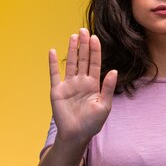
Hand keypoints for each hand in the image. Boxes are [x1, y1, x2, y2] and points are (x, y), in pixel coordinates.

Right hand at [49, 28, 116, 145]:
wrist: (76, 135)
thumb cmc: (92, 123)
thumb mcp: (104, 106)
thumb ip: (107, 88)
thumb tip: (113, 71)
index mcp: (93, 84)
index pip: (95, 63)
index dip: (95, 50)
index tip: (95, 38)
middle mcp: (81, 82)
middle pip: (83, 59)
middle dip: (84, 45)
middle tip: (84, 30)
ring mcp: (69, 85)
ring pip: (71, 63)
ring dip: (72, 50)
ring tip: (74, 36)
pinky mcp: (57, 90)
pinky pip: (54, 74)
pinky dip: (53, 63)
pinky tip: (53, 51)